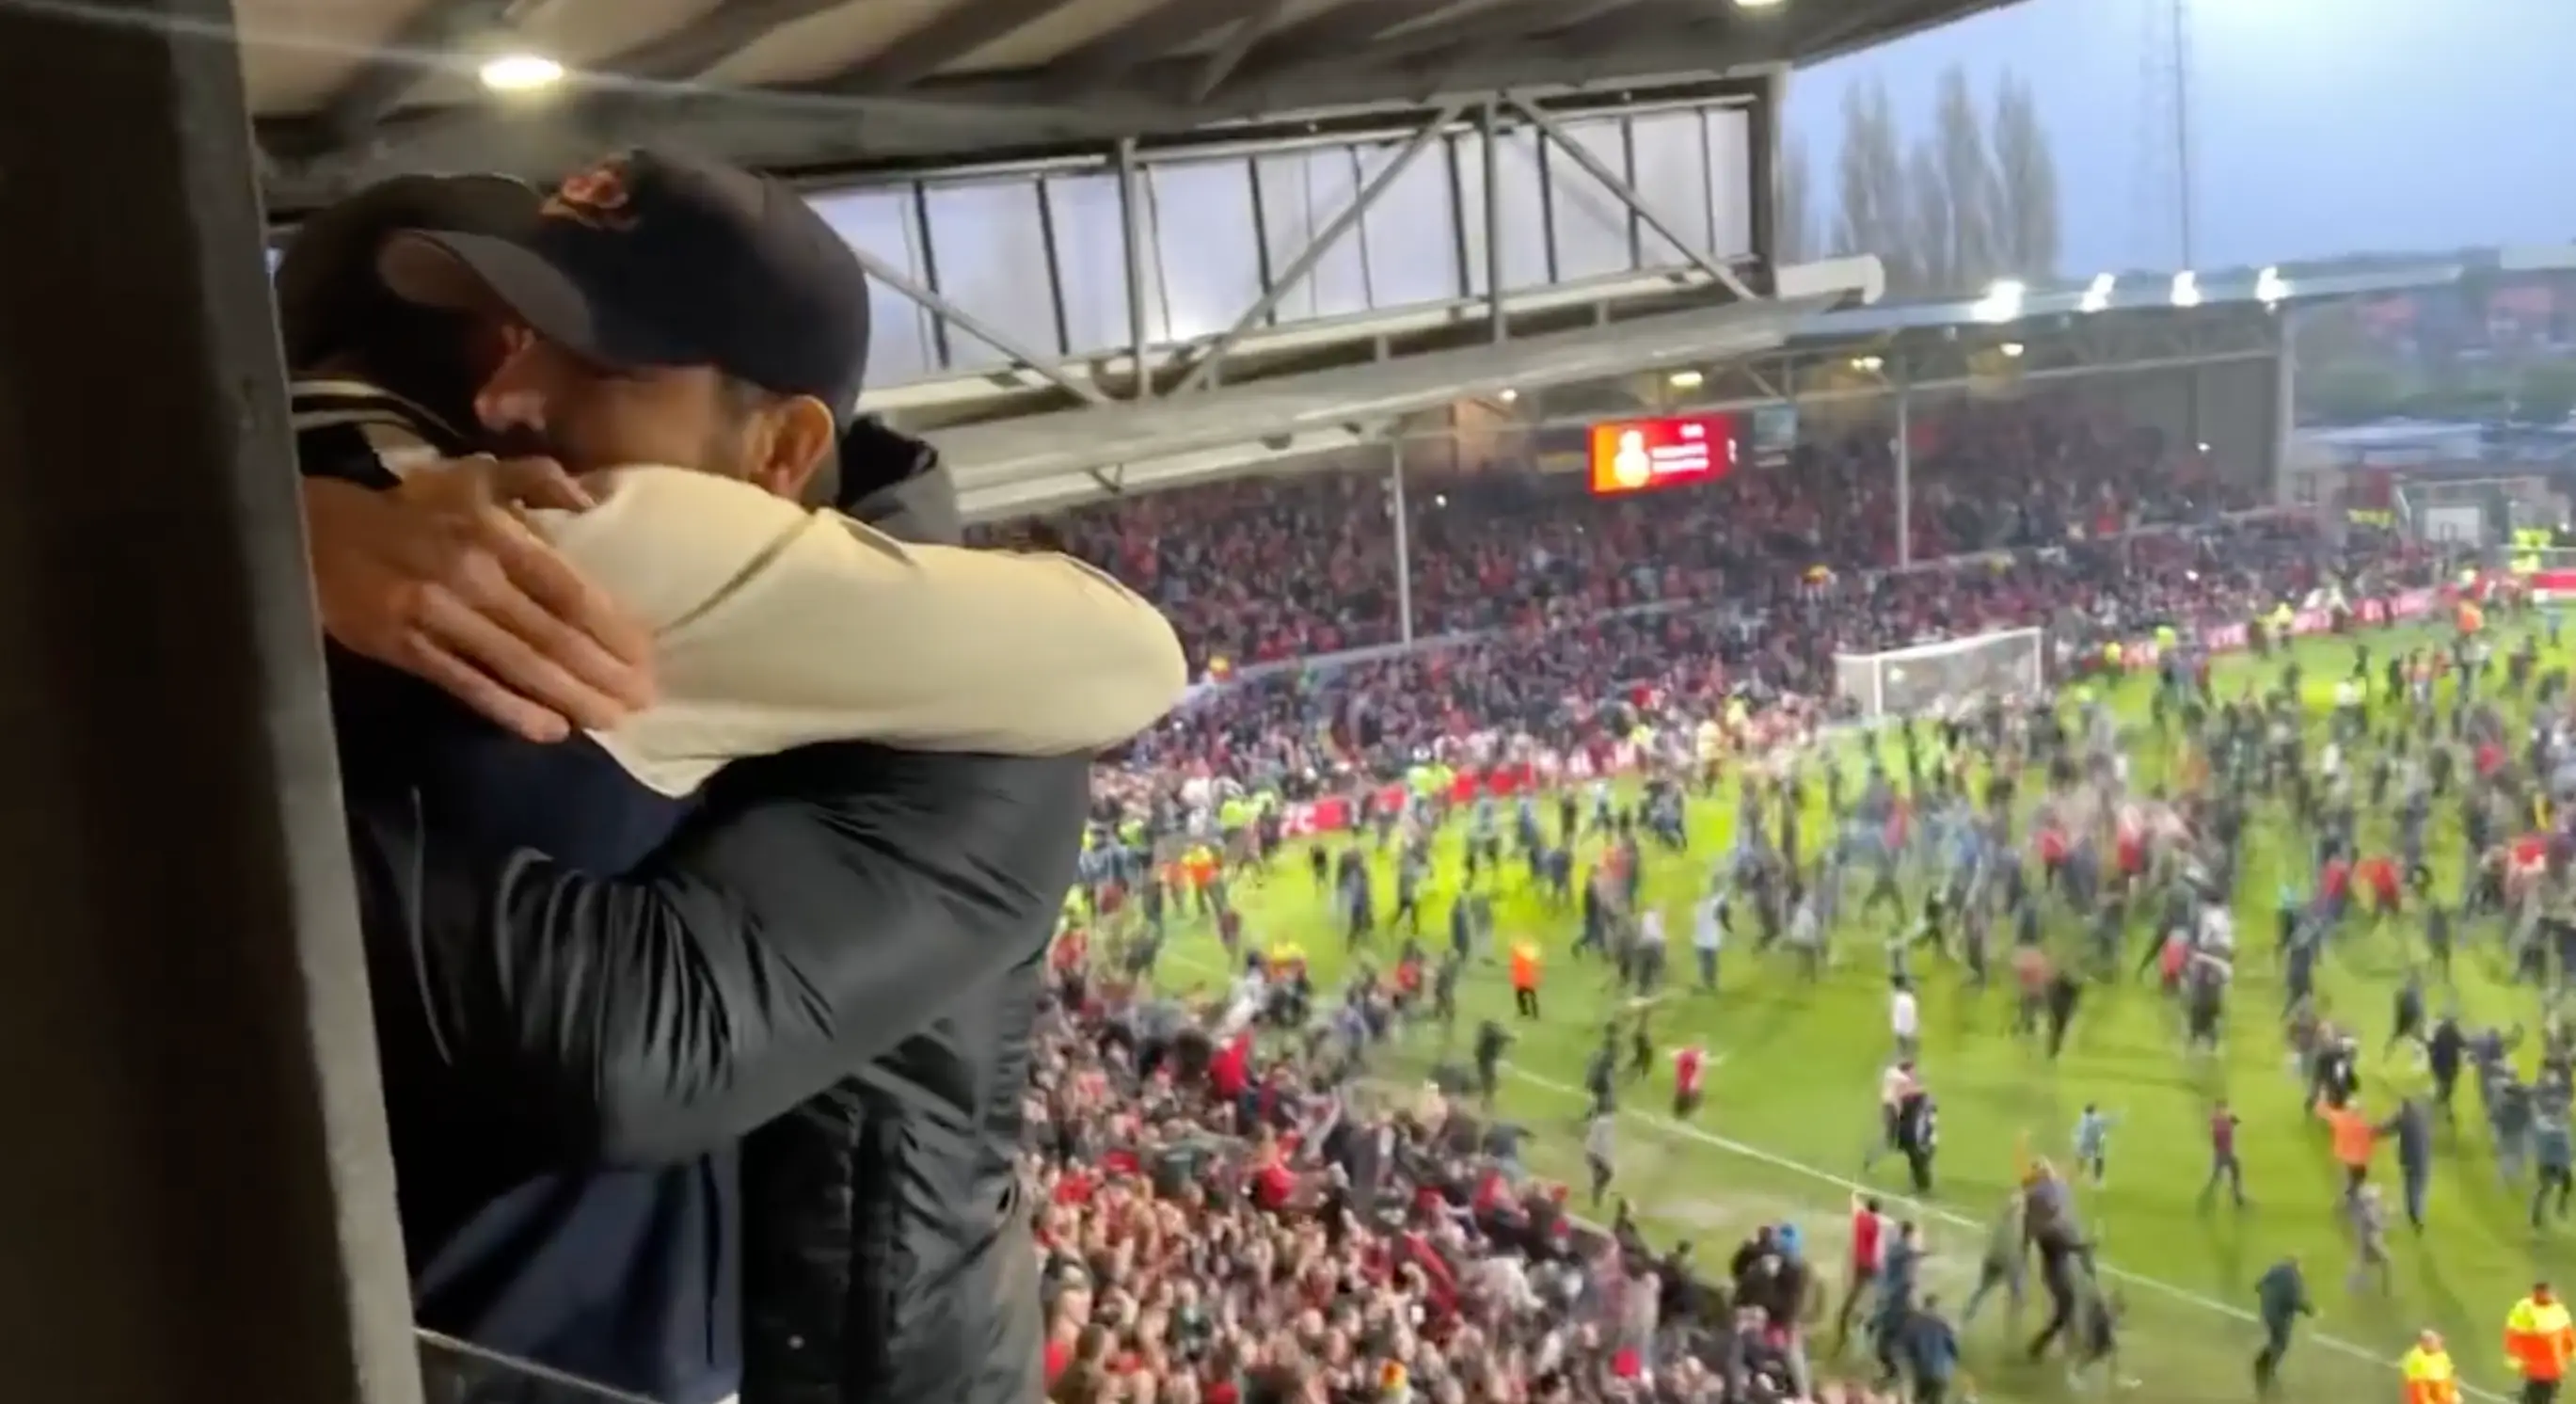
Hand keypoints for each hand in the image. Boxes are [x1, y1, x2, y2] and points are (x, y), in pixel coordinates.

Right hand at [302, 457, 654, 741]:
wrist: (315, 532)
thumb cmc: (409, 507)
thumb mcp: (472, 475)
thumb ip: (536, 479)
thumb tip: (591, 498)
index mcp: (495, 535)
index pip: (569, 589)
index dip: (612, 627)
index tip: (648, 657)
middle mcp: (473, 576)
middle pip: (553, 634)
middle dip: (603, 672)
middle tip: (644, 702)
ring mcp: (439, 616)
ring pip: (519, 665)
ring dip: (570, 697)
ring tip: (611, 721)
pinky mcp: (407, 649)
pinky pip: (469, 685)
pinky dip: (512, 709)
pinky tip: (550, 730)